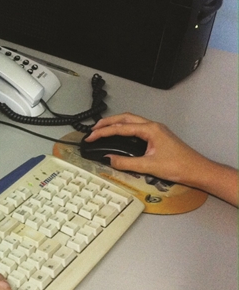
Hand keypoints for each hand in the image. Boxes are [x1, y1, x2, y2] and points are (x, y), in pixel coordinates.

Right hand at [87, 113, 237, 205]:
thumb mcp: (148, 166)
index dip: (103, 132)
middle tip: (93, 129)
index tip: (91, 137)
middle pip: (125, 118)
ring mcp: (156, 130)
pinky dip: (124, 129)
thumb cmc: (178, 166)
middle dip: (107, 122)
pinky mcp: (158, 136)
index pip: (121, 128)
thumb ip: (126, 163)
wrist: (198, 170)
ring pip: (131, 121)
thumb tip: (108, 160)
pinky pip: (137, 128)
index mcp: (150, 129)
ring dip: (116, 124)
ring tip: (102, 130)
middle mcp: (152, 126)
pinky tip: (120, 136)